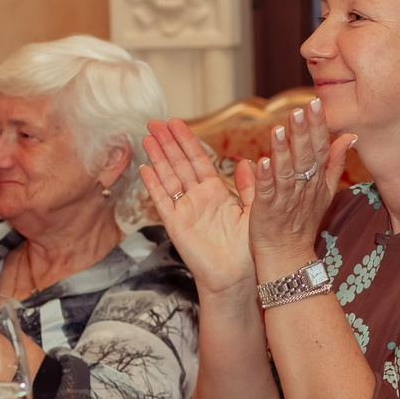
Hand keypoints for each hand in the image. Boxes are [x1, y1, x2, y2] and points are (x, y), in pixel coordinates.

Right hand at [139, 119, 257, 296]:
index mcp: (215, 192)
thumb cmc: (247, 249)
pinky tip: (145, 169)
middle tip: (154, 121)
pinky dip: (153, 185)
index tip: (175, 123)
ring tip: (146, 137)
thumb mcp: (254, 210)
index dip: (186, 140)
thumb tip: (246, 162)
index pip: (198, 160)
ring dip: (157, 157)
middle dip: (167, 142)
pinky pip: (162, 201)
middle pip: (178, 164)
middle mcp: (197, 198)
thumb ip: (250, 186)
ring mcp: (184, 210)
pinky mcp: (176, 225)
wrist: (237, 277)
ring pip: (168, 177)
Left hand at [248, 99, 354, 279]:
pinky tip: (261, 161)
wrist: (289, 257)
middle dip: (303, 132)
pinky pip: (268, 193)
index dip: (318, 127)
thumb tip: (349, 136)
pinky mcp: (268, 211)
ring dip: (283, 151)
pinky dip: (265, 178)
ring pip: (287, 172)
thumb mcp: (325, 191)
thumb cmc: (302, 222)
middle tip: (301, 109)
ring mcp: (286, 200)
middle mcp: (304, 188)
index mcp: (317, 180)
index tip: (315, 104)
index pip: (320, 149)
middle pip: (306, 157)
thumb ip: (334, 162)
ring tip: (280, 129)